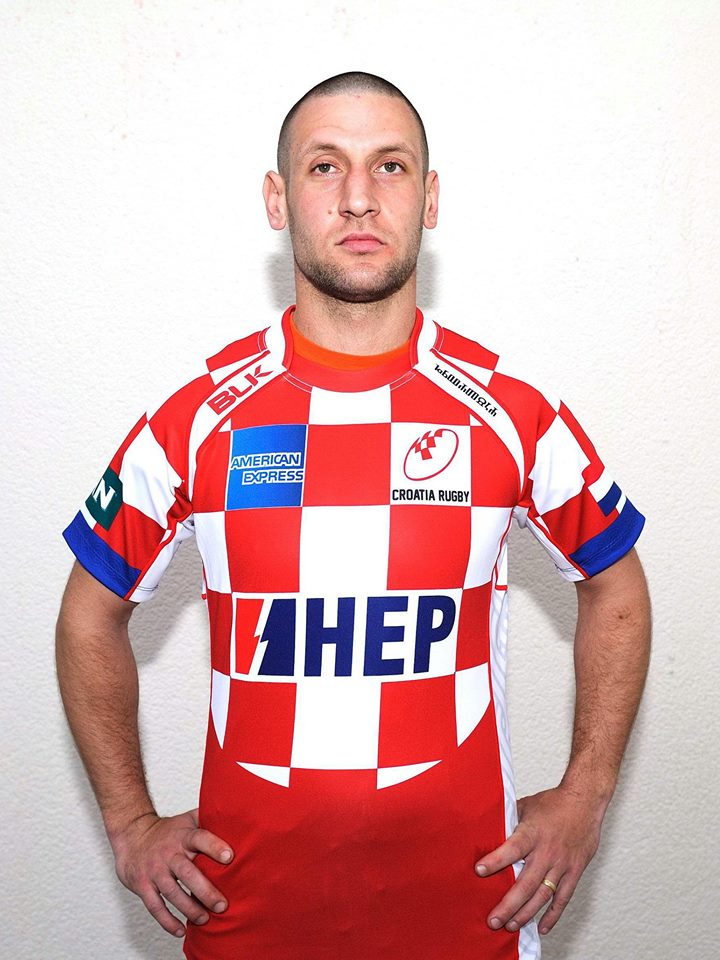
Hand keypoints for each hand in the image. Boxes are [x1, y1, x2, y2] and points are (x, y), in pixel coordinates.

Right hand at [110, 808, 233, 937]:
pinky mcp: (143, 885)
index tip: (230, 857)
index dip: (214, 847)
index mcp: (183, 836)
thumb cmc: (168, 830)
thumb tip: (238, 814)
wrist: (132, 834)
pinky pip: (155, 906)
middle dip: (205, 890)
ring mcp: (155, 870)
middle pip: (187, 872)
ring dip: (189, 908)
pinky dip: (167, 921)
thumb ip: (208, 818)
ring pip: (172, 892)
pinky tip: (181, 930)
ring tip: (205, 920)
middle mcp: (169, 853)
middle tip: (222, 905)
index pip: (200, 838)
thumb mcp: (187, 819)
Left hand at [474, 786, 602, 934]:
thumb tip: (488, 828)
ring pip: (542, 896)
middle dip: (508, 905)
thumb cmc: (553, 802)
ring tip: (510, 926)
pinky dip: (553, 915)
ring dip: (526, 914)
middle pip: (526, 884)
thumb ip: (509, 820)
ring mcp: (562, 864)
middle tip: (493, 920)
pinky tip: (541, 927)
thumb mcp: (527, 806)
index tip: (479, 871)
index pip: (512, 849)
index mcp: (533, 833)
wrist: (585, 801)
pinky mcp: (575, 871)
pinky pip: (563, 898)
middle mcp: (547, 852)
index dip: (495, 861)